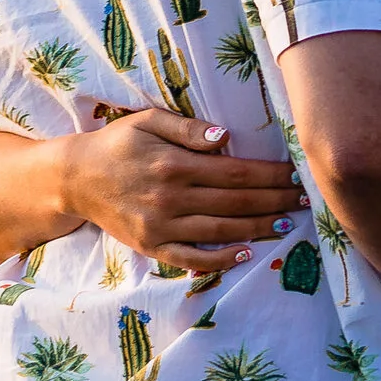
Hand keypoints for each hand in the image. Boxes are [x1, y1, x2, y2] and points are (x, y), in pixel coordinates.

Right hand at [55, 110, 304, 274]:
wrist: (75, 178)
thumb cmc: (116, 143)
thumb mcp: (147, 121)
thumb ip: (186, 127)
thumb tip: (226, 138)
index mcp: (173, 164)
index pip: (235, 172)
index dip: (269, 175)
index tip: (295, 173)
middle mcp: (170, 197)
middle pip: (235, 203)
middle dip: (275, 200)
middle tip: (305, 198)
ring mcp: (161, 226)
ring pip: (222, 231)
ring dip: (259, 228)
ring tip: (288, 222)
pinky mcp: (152, 247)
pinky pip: (193, 258)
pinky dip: (221, 259)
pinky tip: (247, 253)